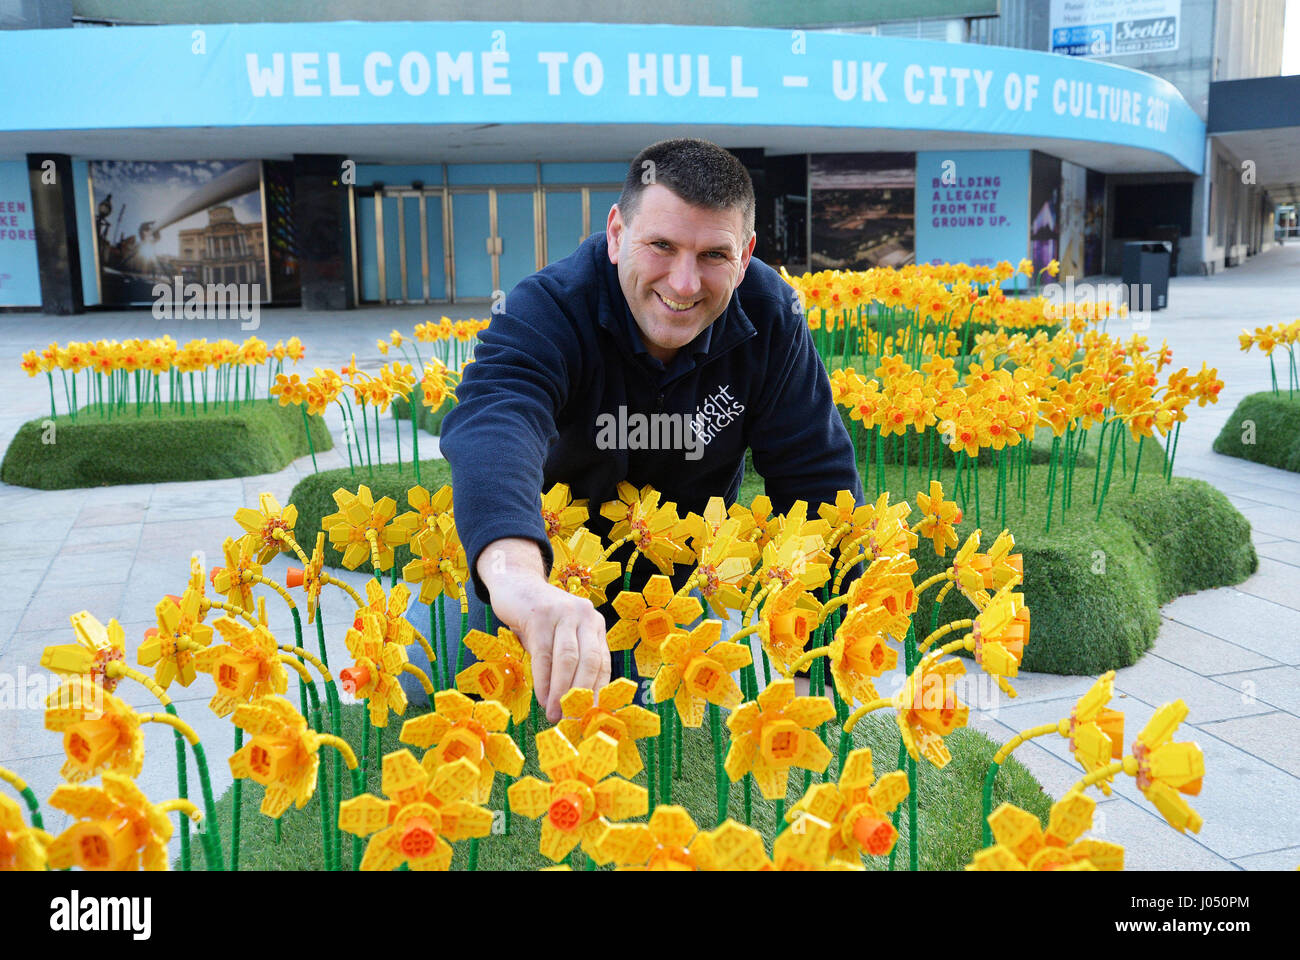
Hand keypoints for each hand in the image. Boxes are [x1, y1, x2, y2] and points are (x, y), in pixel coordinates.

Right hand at [478, 538, 610, 722]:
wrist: (514, 583)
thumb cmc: (538, 619)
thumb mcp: (560, 637)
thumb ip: (570, 661)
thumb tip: (574, 704)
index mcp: (594, 624)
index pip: (603, 663)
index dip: (598, 692)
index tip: (590, 716)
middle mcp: (585, 616)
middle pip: (589, 661)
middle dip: (581, 695)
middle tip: (572, 720)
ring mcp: (563, 612)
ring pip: (568, 659)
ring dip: (561, 692)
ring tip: (554, 714)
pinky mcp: (540, 614)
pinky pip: (544, 655)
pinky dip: (543, 681)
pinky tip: (542, 698)